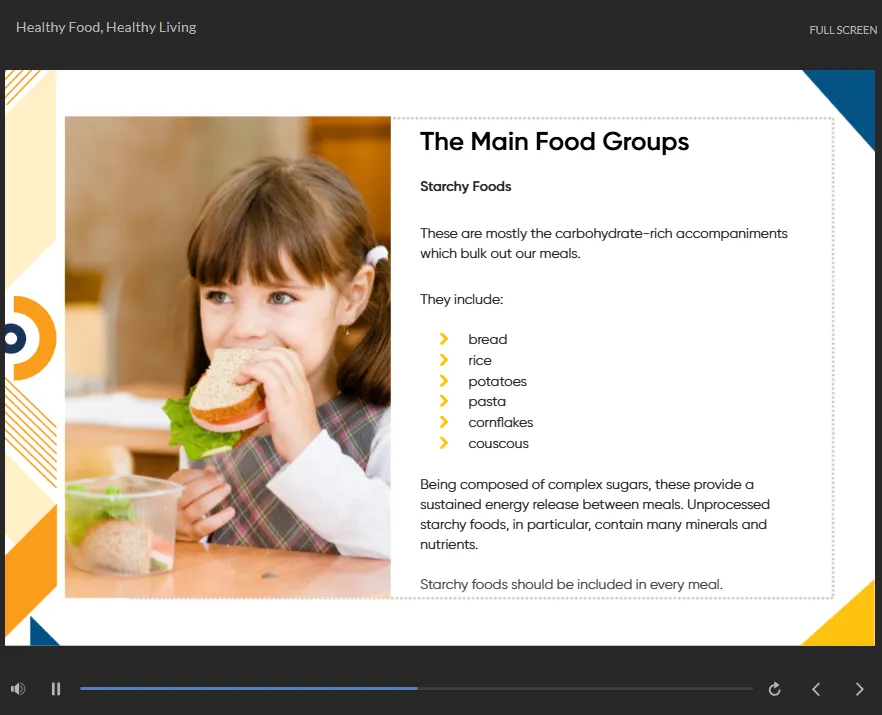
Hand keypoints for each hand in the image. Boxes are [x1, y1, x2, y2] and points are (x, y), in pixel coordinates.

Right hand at [168, 465, 234, 540]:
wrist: (169, 531)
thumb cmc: (179, 506)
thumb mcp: (182, 490)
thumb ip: (197, 478)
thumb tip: (212, 470)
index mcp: (167, 491)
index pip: (183, 477)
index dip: (200, 473)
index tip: (212, 472)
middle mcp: (172, 506)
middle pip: (192, 491)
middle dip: (209, 482)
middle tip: (220, 480)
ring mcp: (181, 521)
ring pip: (200, 506)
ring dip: (216, 495)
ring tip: (226, 488)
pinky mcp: (191, 534)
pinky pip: (207, 526)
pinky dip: (221, 517)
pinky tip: (231, 511)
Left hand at [235, 346, 320, 462]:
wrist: (305, 447)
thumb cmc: (295, 434)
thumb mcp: (291, 409)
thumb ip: (281, 397)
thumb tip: (260, 392)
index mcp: (303, 384)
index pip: (291, 356)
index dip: (272, 354)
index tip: (258, 364)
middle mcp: (299, 382)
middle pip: (280, 354)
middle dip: (259, 356)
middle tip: (247, 369)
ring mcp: (292, 388)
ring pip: (271, 361)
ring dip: (252, 363)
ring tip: (241, 374)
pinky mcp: (282, 396)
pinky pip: (265, 372)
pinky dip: (251, 370)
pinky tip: (242, 378)